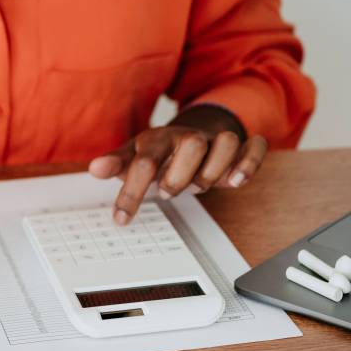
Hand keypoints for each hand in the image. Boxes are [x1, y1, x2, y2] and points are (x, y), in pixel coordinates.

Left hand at [88, 106, 267, 224]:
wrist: (194, 130)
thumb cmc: (161, 151)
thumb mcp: (134, 155)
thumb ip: (117, 164)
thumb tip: (95, 168)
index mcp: (159, 140)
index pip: (144, 163)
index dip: (132, 192)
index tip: (121, 219)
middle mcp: (189, 138)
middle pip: (192, 145)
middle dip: (179, 176)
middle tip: (168, 192)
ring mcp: (216, 141)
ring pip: (226, 143)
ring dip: (212, 171)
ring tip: (198, 186)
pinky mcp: (240, 149)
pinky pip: (255, 146)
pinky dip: (249, 162)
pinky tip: (235, 181)